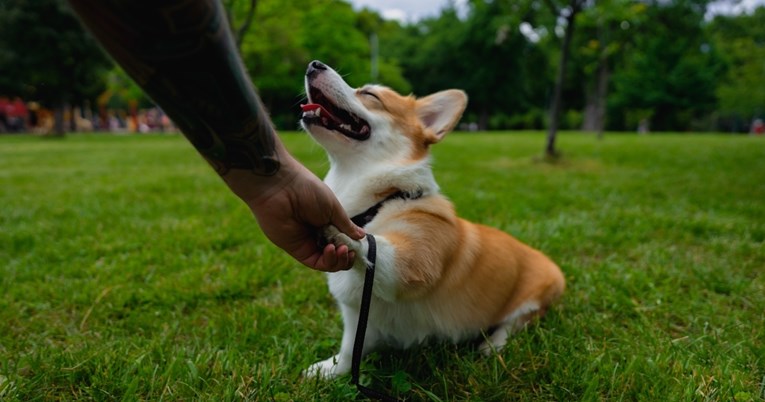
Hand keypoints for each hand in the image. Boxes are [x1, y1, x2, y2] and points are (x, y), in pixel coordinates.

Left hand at [228, 149, 364, 271]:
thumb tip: (362, 237)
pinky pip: (315, 263)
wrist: (281, 187)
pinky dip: (327, 261)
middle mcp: (317, 233)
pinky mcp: (296, 250)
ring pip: (327, 262)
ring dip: (339, 260)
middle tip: (349, 248)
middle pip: (336, 254)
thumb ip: (346, 225)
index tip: (357, 243)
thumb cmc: (307, 190)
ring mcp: (307, 242)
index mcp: (326, 221)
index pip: (343, 240)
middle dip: (346, 255)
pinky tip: (331, 250)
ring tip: (342, 249)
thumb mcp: (333, 208)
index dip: (351, 245)